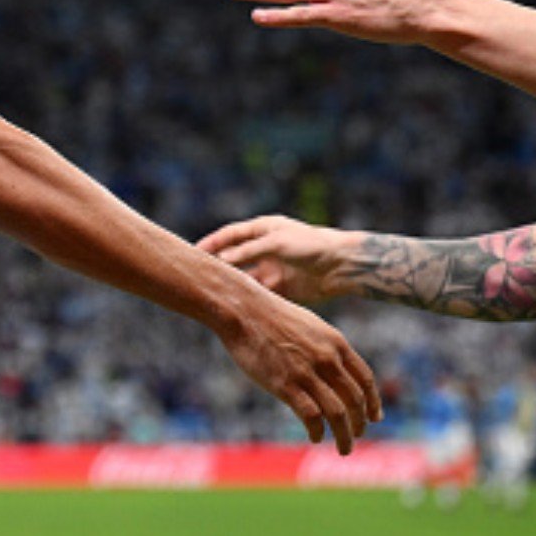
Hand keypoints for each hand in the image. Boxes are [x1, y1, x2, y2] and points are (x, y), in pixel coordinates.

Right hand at [198, 214, 359, 305]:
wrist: (342, 266)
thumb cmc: (312, 246)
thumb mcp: (276, 244)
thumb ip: (248, 252)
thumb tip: (221, 261)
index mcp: (264, 229)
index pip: (230, 235)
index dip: (211, 243)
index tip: (193, 252)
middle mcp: (265, 248)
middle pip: (234, 257)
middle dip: (216, 265)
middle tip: (196, 275)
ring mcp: (272, 269)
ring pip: (244, 277)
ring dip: (231, 284)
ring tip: (211, 292)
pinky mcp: (280, 288)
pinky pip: (258, 293)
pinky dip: (246, 298)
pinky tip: (234, 306)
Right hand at [214, 286, 381, 454]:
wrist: (244, 310)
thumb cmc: (273, 318)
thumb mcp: (310, 327)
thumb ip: (326, 348)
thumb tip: (334, 368)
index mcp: (336, 343)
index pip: (365, 379)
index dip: (373, 402)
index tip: (374, 417)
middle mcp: (328, 359)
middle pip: (355, 400)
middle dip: (359, 423)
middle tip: (356, 436)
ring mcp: (307, 372)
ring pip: (338, 413)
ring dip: (344, 435)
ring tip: (344, 448)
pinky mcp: (286, 385)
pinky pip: (311, 416)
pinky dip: (318, 431)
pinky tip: (315, 437)